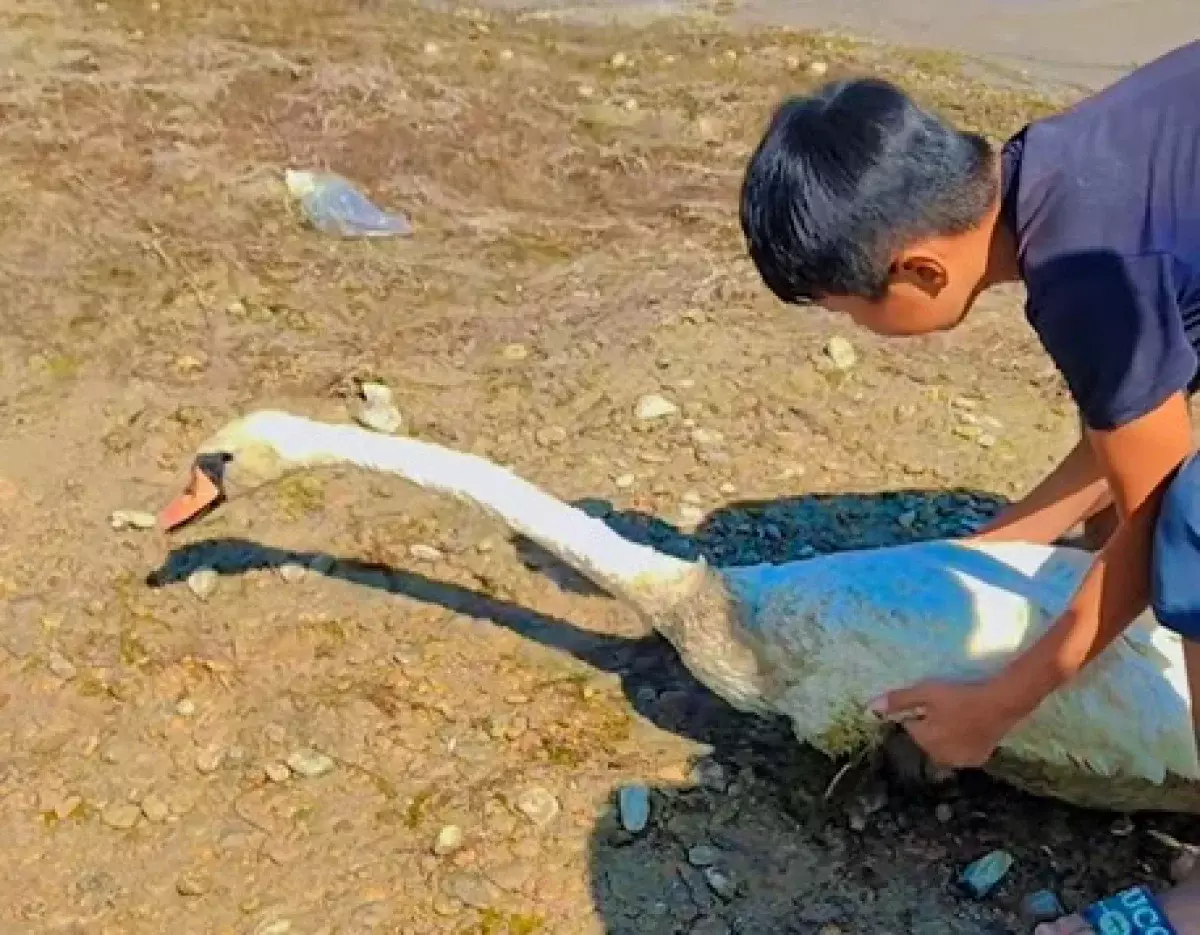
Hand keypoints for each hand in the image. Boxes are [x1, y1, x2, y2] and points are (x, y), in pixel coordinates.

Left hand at [868, 678, 1023, 768]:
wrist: (1000, 704)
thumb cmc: (960, 696)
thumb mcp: (926, 693)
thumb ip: (899, 700)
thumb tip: (871, 707)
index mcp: (925, 741)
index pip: (912, 726)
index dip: (920, 712)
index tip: (935, 702)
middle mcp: (940, 757)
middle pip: (928, 738)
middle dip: (933, 725)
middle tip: (950, 707)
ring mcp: (961, 761)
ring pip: (945, 745)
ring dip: (948, 734)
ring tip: (962, 716)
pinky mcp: (978, 760)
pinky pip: (962, 750)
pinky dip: (964, 741)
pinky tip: (973, 727)